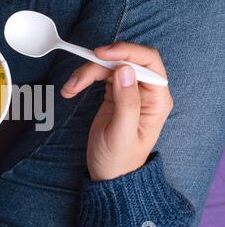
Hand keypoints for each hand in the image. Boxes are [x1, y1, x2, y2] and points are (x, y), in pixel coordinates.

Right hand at [61, 42, 172, 180]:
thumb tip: (125, 70)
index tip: (102, 54)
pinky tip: (72, 89)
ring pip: (109, 66)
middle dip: (100, 63)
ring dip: (87, 73)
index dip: (127, 52)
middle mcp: (145, 91)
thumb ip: (127, 102)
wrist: (108, 174)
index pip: (149, 62)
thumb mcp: (122, 134)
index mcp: (157, 100)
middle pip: (126, 60)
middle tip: (80, 76)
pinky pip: (99, 75)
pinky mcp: (114, 92)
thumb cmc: (119, 160)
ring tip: (70, 88)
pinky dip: (83, 79)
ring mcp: (129, 90)